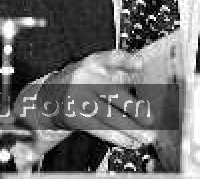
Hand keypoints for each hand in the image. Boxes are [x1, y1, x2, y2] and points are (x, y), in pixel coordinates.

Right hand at [16, 50, 156, 149]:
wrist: (49, 96)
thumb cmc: (83, 81)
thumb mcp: (97, 68)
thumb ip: (119, 69)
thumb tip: (144, 74)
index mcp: (93, 62)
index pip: (111, 57)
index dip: (126, 60)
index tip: (140, 64)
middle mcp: (85, 77)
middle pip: (110, 91)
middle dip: (132, 107)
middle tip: (150, 118)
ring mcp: (77, 97)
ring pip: (107, 114)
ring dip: (129, 129)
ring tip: (146, 137)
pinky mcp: (74, 116)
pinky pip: (99, 128)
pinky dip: (116, 137)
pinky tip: (130, 142)